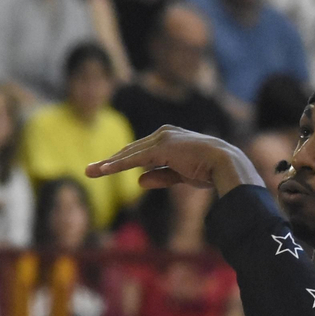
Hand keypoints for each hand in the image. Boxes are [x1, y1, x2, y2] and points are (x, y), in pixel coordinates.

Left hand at [88, 125, 259, 193]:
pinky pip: (135, 159)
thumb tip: (139, 181)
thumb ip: (160, 176)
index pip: (141, 151)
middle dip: (109, 162)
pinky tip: (104, 171)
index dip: (123, 161)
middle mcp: (163, 134)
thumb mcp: (181, 174)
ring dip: (108, 164)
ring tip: (90, 172)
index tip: (106, 169)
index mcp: (169, 138)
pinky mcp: (160, 148)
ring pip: (129, 154)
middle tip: (89, 171)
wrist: (225, 164)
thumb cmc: (209, 169)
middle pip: (130, 150)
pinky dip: (118, 165)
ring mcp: (161, 140)